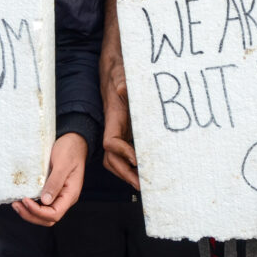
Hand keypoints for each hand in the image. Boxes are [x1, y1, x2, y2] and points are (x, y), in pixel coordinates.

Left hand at [13, 132, 86, 226]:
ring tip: (16, 204)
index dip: (39, 211)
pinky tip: (21, 198)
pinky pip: (41, 204)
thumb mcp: (63, 164)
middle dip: (31, 215)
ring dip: (29, 212)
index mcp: (70, 194)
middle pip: (48, 218)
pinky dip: (30, 205)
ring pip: (44, 214)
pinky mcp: (51, 190)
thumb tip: (45, 201)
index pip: (55, 214)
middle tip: (16, 205)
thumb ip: (55, 182)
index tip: (26, 200)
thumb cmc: (70, 150)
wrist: (73, 141)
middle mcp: (64, 198)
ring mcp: (58, 195)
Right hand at [101, 53, 138, 189]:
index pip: (110, 142)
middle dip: (124, 173)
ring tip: (143, 184)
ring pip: (116, 159)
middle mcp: (114, 128)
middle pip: (111, 158)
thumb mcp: (121, 76)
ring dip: (128, 173)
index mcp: (113, 119)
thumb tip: (123, 89)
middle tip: (141, 184)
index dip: (122, 153)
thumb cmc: (119, 75)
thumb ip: (122, 82)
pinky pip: (126, 153)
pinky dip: (133, 165)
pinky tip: (146, 170)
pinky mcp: (127, 133)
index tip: (137, 160)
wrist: (114, 72)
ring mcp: (120, 132)